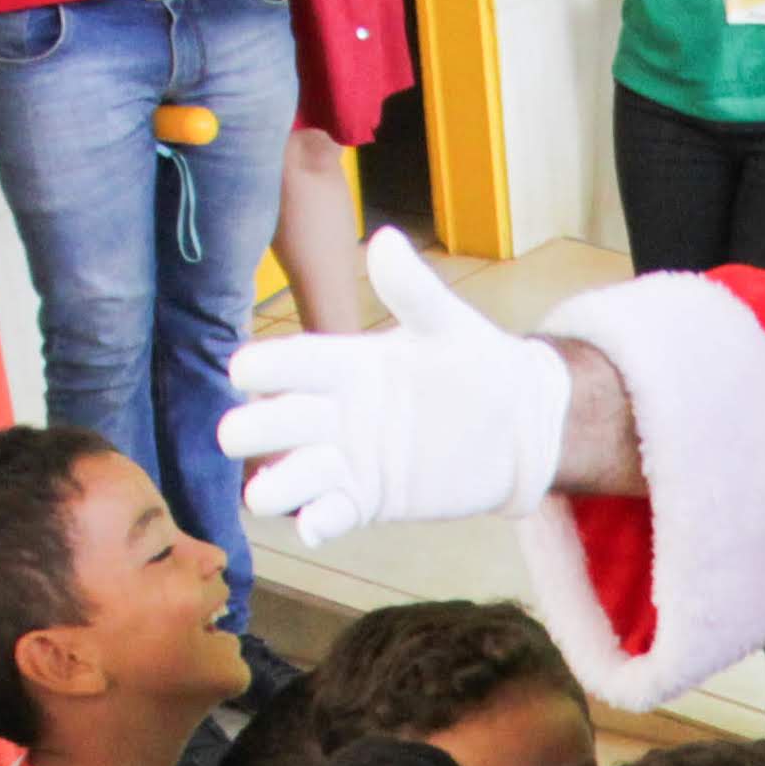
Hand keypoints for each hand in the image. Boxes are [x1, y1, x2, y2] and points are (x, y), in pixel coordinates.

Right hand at [220, 234, 574, 542]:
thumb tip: (384, 240)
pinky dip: (316, 522)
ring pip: (284, 477)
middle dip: (250, 430)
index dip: (259, 368)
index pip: (282, 364)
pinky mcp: (367, 500)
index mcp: (343, 365)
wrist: (519, 429)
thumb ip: (413, 291)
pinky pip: (326, 515)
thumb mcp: (450, 326)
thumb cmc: (483, 366)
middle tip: (249, 436)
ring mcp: (347, 460)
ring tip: (281, 491)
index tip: (245, 373)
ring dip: (275, 485)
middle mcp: (334, 413)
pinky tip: (320, 525)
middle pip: (265, 423)